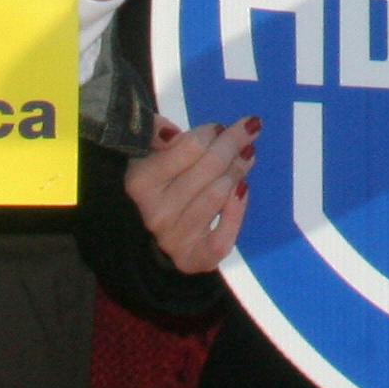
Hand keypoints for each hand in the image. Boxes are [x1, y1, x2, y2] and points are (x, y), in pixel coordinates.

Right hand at [129, 116, 256, 273]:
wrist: (141, 238)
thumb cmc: (151, 186)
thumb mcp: (144, 151)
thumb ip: (154, 132)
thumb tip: (172, 134)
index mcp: (140, 182)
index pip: (190, 146)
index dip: (210, 133)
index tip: (218, 128)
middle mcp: (155, 212)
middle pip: (210, 167)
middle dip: (232, 144)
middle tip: (248, 130)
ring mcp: (174, 239)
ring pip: (218, 195)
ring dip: (238, 170)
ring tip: (247, 155)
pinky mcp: (193, 259)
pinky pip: (223, 237)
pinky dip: (236, 212)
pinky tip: (242, 189)